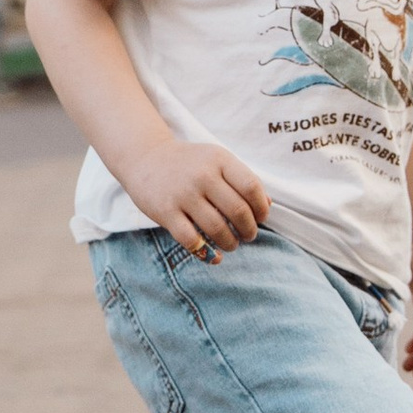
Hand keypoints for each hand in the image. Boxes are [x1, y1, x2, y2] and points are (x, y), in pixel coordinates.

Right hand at [126, 134, 269, 258]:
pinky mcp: (166, 212)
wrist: (145, 157)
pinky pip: (191, 240)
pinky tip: (212, 255)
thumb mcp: (216, 160)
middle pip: (238, 211)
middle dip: (249, 230)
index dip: (261, 208)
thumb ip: (241, 178)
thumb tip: (267, 205)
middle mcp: (203, 175)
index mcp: (219, 160)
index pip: (251, 187)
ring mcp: (183, 194)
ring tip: (231, 244)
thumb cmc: (188, 162)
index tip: (261, 218)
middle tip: (248, 236)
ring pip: (217, 229)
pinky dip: (206, 252)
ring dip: (230, 243)